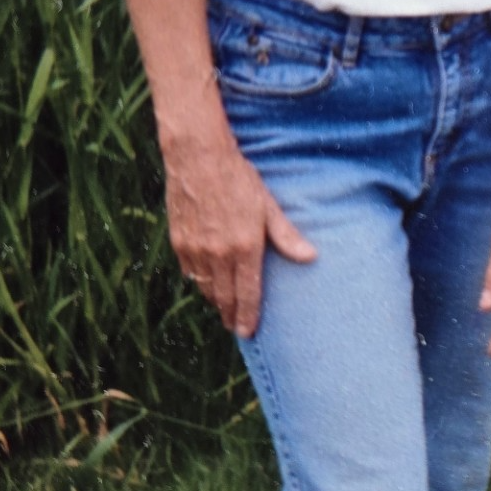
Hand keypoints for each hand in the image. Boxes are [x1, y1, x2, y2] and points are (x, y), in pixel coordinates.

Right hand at [164, 130, 315, 337]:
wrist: (198, 158)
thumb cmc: (238, 178)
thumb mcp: (268, 205)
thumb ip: (286, 236)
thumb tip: (311, 257)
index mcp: (244, 247)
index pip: (247, 294)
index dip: (248, 316)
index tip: (248, 332)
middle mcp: (218, 254)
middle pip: (224, 297)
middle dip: (231, 315)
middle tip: (236, 328)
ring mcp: (196, 250)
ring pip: (205, 288)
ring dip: (215, 301)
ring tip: (224, 310)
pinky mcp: (179, 242)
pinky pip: (190, 272)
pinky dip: (199, 282)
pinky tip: (206, 283)